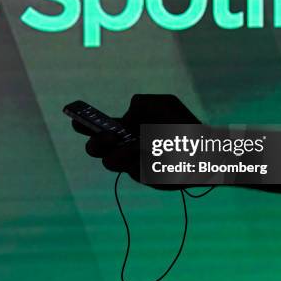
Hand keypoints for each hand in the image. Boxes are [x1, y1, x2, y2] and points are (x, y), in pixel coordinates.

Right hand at [72, 94, 200, 189]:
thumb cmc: (182, 126)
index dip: (83, 123)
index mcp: (124, 126)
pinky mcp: (142, 175)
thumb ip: (138, 106)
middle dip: (96, 142)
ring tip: (139, 148)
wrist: (205, 150)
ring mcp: (130, 162)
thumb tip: (126, 123)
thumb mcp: (160, 105)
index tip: (75, 118)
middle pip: (95, 147)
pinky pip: (133, 169)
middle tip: (109, 137)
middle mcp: (122, 146)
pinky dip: (144, 161)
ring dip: (123, 153)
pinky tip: (159, 158)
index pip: (97, 126)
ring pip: (112, 161)